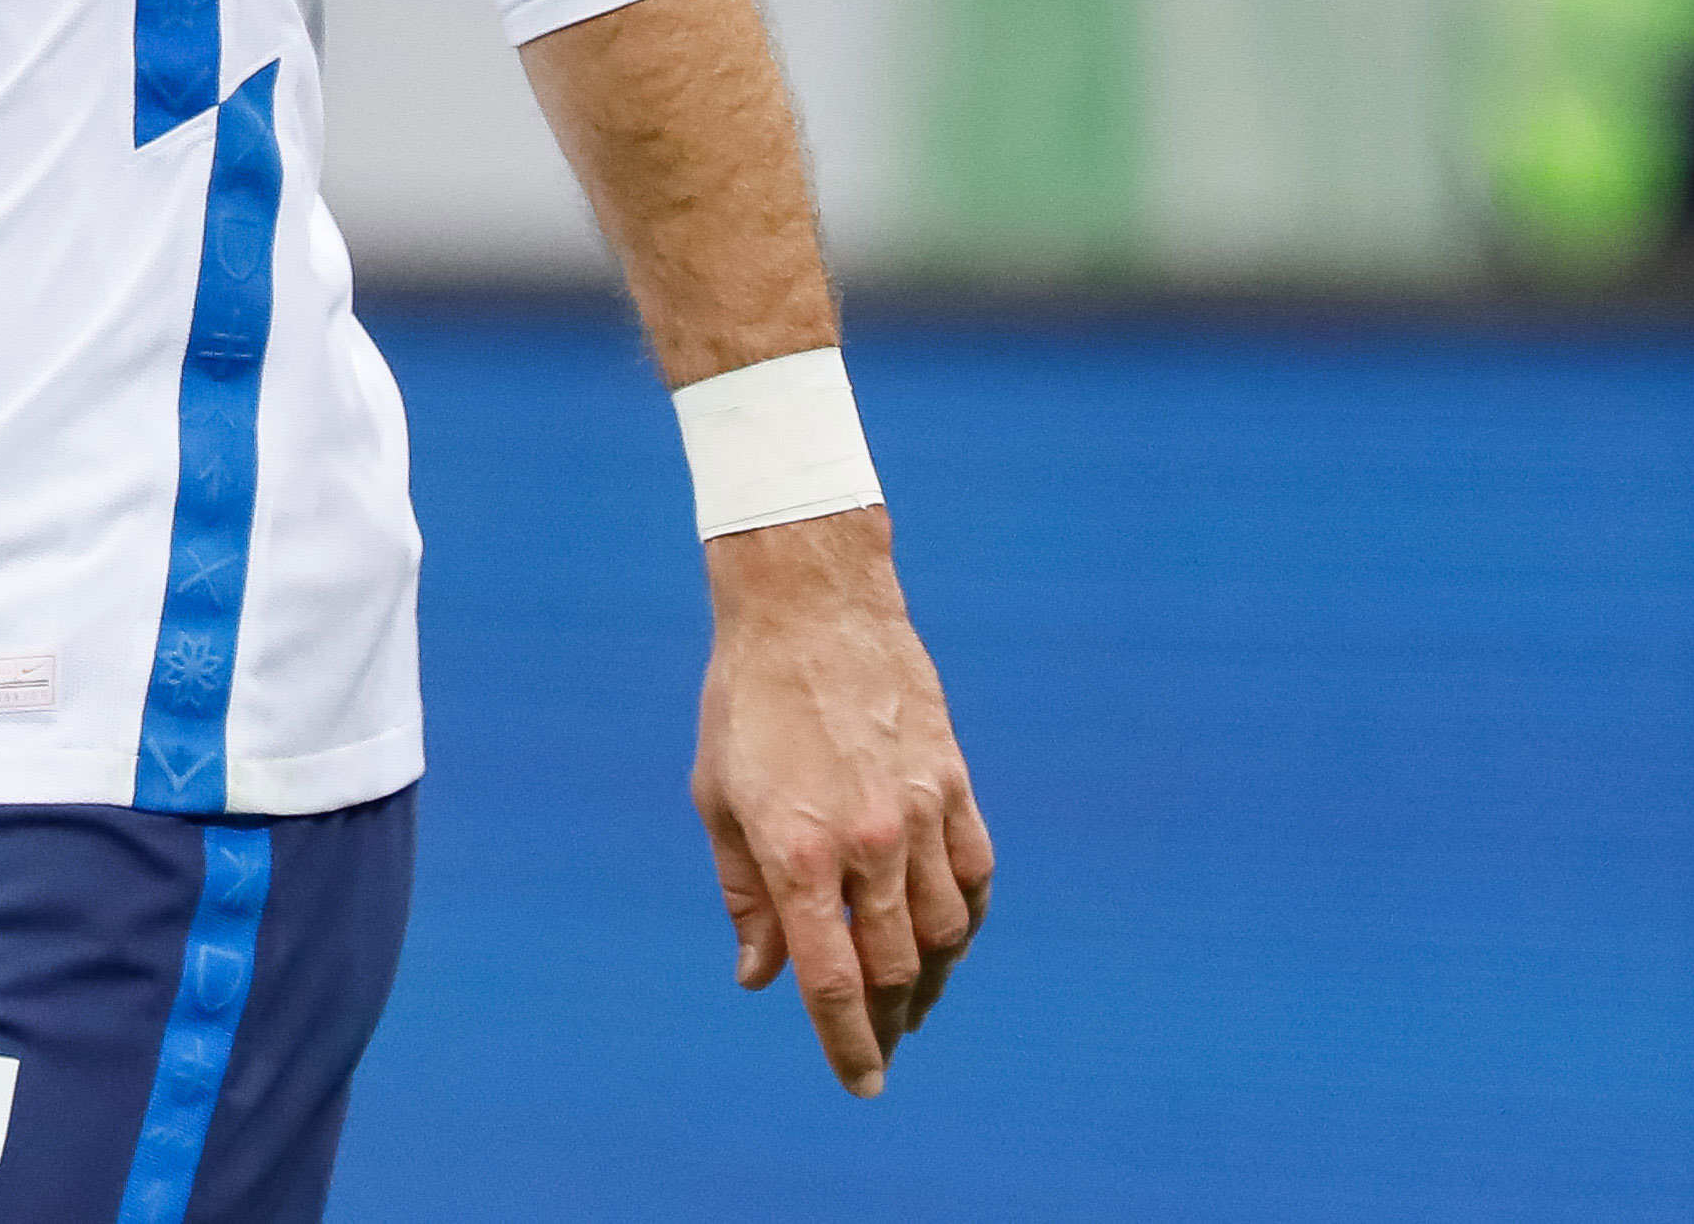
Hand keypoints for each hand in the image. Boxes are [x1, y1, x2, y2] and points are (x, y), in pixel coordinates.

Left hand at [694, 506, 992, 1096]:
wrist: (810, 608)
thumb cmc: (746, 702)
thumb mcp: (717, 798)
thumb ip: (744, 895)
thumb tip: (760, 977)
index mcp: (797, 851)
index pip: (832, 981)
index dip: (846, 1045)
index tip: (859, 1085)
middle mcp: (867, 842)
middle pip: (893, 969)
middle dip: (885, 1023)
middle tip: (877, 1047)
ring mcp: (920, 813)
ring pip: (945, 933)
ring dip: (929, 982)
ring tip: (908, 1005)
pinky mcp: (955, 786)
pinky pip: (976, 877)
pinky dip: (966, 921)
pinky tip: (948, 942)